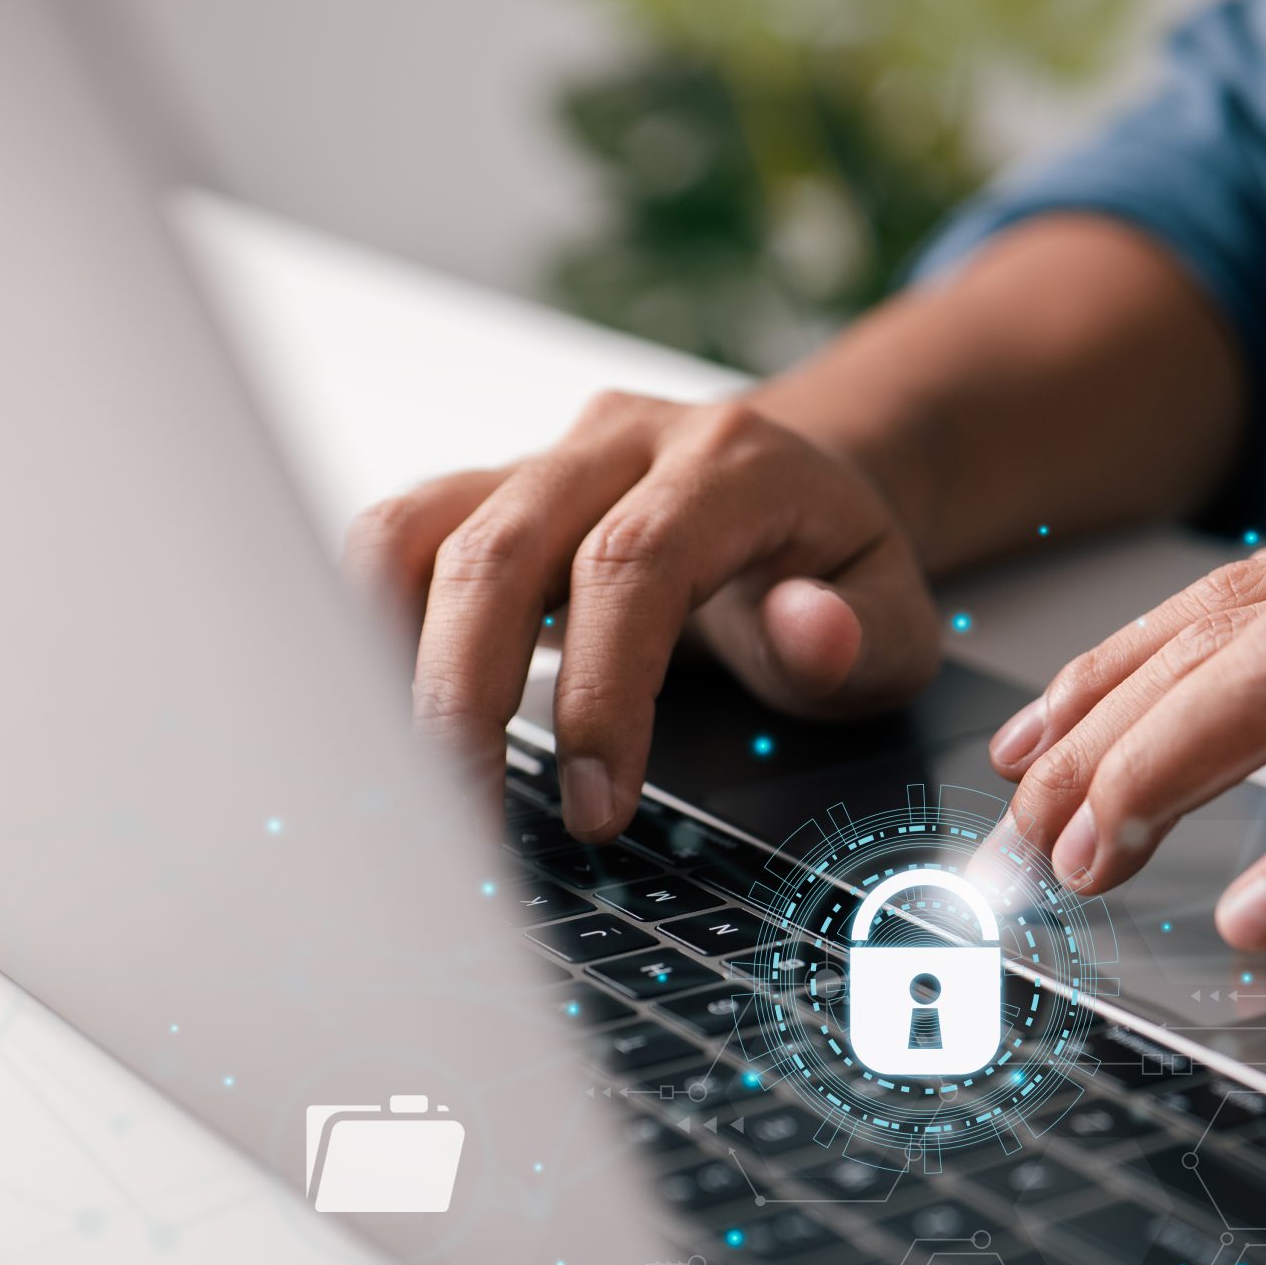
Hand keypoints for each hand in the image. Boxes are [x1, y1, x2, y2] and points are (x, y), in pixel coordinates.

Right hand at [345, 391, 937, 837]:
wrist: (799, 487)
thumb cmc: (836, 570)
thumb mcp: (896, 617)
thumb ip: (858, 635)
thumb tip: (807, 632)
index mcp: (727, 464)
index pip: (633, 563)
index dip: (603, 691)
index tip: (601, 806)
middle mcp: (618, 444)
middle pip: (499, 548)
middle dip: (469, 698)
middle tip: (472, 820)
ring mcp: (540, 462)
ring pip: (416, 533)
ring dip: (389, 660)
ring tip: (403, 775)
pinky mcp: (485, 496)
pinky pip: (396, 544)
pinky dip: (369, 630)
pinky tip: (385, 719)